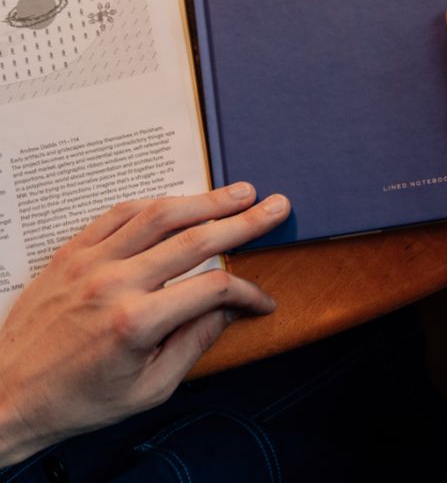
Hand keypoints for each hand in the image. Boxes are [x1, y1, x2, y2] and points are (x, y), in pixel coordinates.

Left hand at [0, 183, 289, 466]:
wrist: (8, 392)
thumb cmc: (77, 399)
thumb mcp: (147, 390)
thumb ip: (194, 344)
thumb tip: (230, 309)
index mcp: (137, 323)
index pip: (211, 289)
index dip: (246, 291)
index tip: (263, 299)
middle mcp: (116, 283)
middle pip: (194, 239)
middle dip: (243, 221)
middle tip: (276, 206)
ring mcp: (91, 261)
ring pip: (160, 215)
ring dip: (206, 200)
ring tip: (240, 192)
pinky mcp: (73, 251)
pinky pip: (120, 213)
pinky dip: (155, 203)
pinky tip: (180, 200)